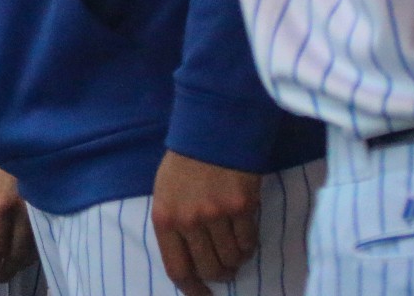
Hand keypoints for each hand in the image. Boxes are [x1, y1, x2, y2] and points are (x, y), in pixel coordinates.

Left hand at [0, 146, 39, 282]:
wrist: (16, 126)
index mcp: (0, 203)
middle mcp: (25, 209)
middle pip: (18, 250)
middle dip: (8, 266)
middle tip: (0, 277)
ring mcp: (41, 205)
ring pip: (35, 244)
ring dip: (23, 261)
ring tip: (13, 268)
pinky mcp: (50, 199)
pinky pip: (46, 231)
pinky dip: (37, 246)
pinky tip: (30, 251)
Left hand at [151, 150, 261, 295]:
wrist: (211, 133)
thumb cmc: (184, 165)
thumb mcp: (165, 194)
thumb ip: (173, 227)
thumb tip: (188, 263)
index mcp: (164, 218)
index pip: (177, 269)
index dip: (192, 289)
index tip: (203, 295)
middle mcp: (189, 220)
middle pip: (210, 269)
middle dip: (220, 275)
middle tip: (225, 270)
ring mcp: (217, 215)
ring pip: (232, 259)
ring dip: (236, 260)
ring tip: (234, 248)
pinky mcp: (242, 208)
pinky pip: (249, 242)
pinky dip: (248, 245)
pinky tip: (244, 234)